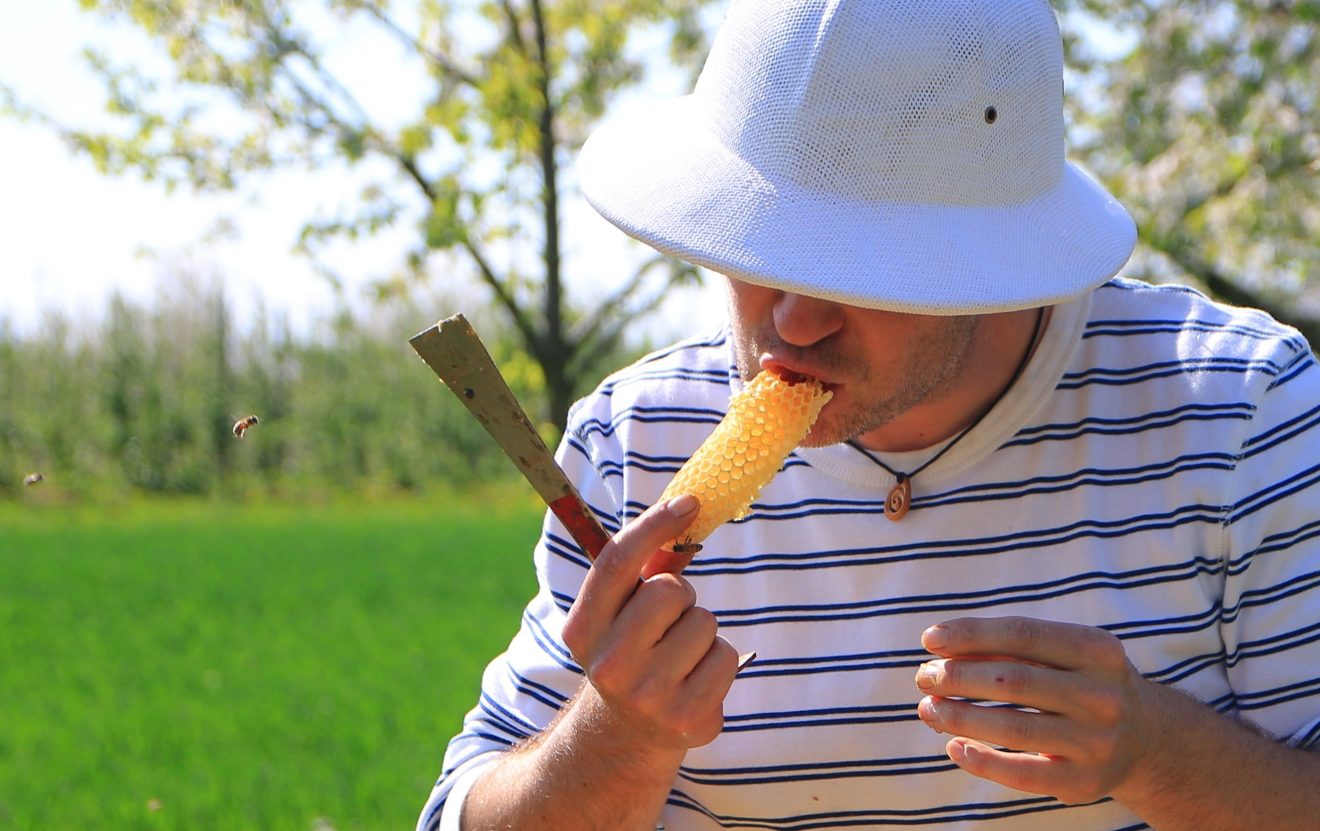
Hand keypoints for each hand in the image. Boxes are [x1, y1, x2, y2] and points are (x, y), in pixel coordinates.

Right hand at [561, 494, 738, 751]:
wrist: (627, 733)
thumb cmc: (631, 649)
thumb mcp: (620, 612)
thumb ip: (645, 567)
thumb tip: (685, 510)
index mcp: (583, 629)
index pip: (618, 563)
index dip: (655, 525)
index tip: (689, 502)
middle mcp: (609, 665)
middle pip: (670, 590)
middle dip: (680, 596)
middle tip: (666, 622)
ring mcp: (648, 695)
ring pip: (705, 622)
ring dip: (700, 631)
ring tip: (679, 655)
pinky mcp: (688, 718)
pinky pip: (726, 655)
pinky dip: (718, 660)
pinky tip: (695, 679)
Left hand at [914, 616, 1165, 804]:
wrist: (1145, 739)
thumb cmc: (1081, 683)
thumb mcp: (1063, 654)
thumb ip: (1008, 647)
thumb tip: (939, 647)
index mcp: (1098, 650)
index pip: (1022, 634)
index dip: (971, 634)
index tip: (929, 639)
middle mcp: (1104, 696)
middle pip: (1013, 680)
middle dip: (957, 676)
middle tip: (924, 677)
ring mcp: (1097, 743)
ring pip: (1012, 727)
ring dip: (958, 717)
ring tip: (928, 708)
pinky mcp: (1084, 783)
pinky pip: (1021, 773)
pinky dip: (981, 760)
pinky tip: (954, 746)